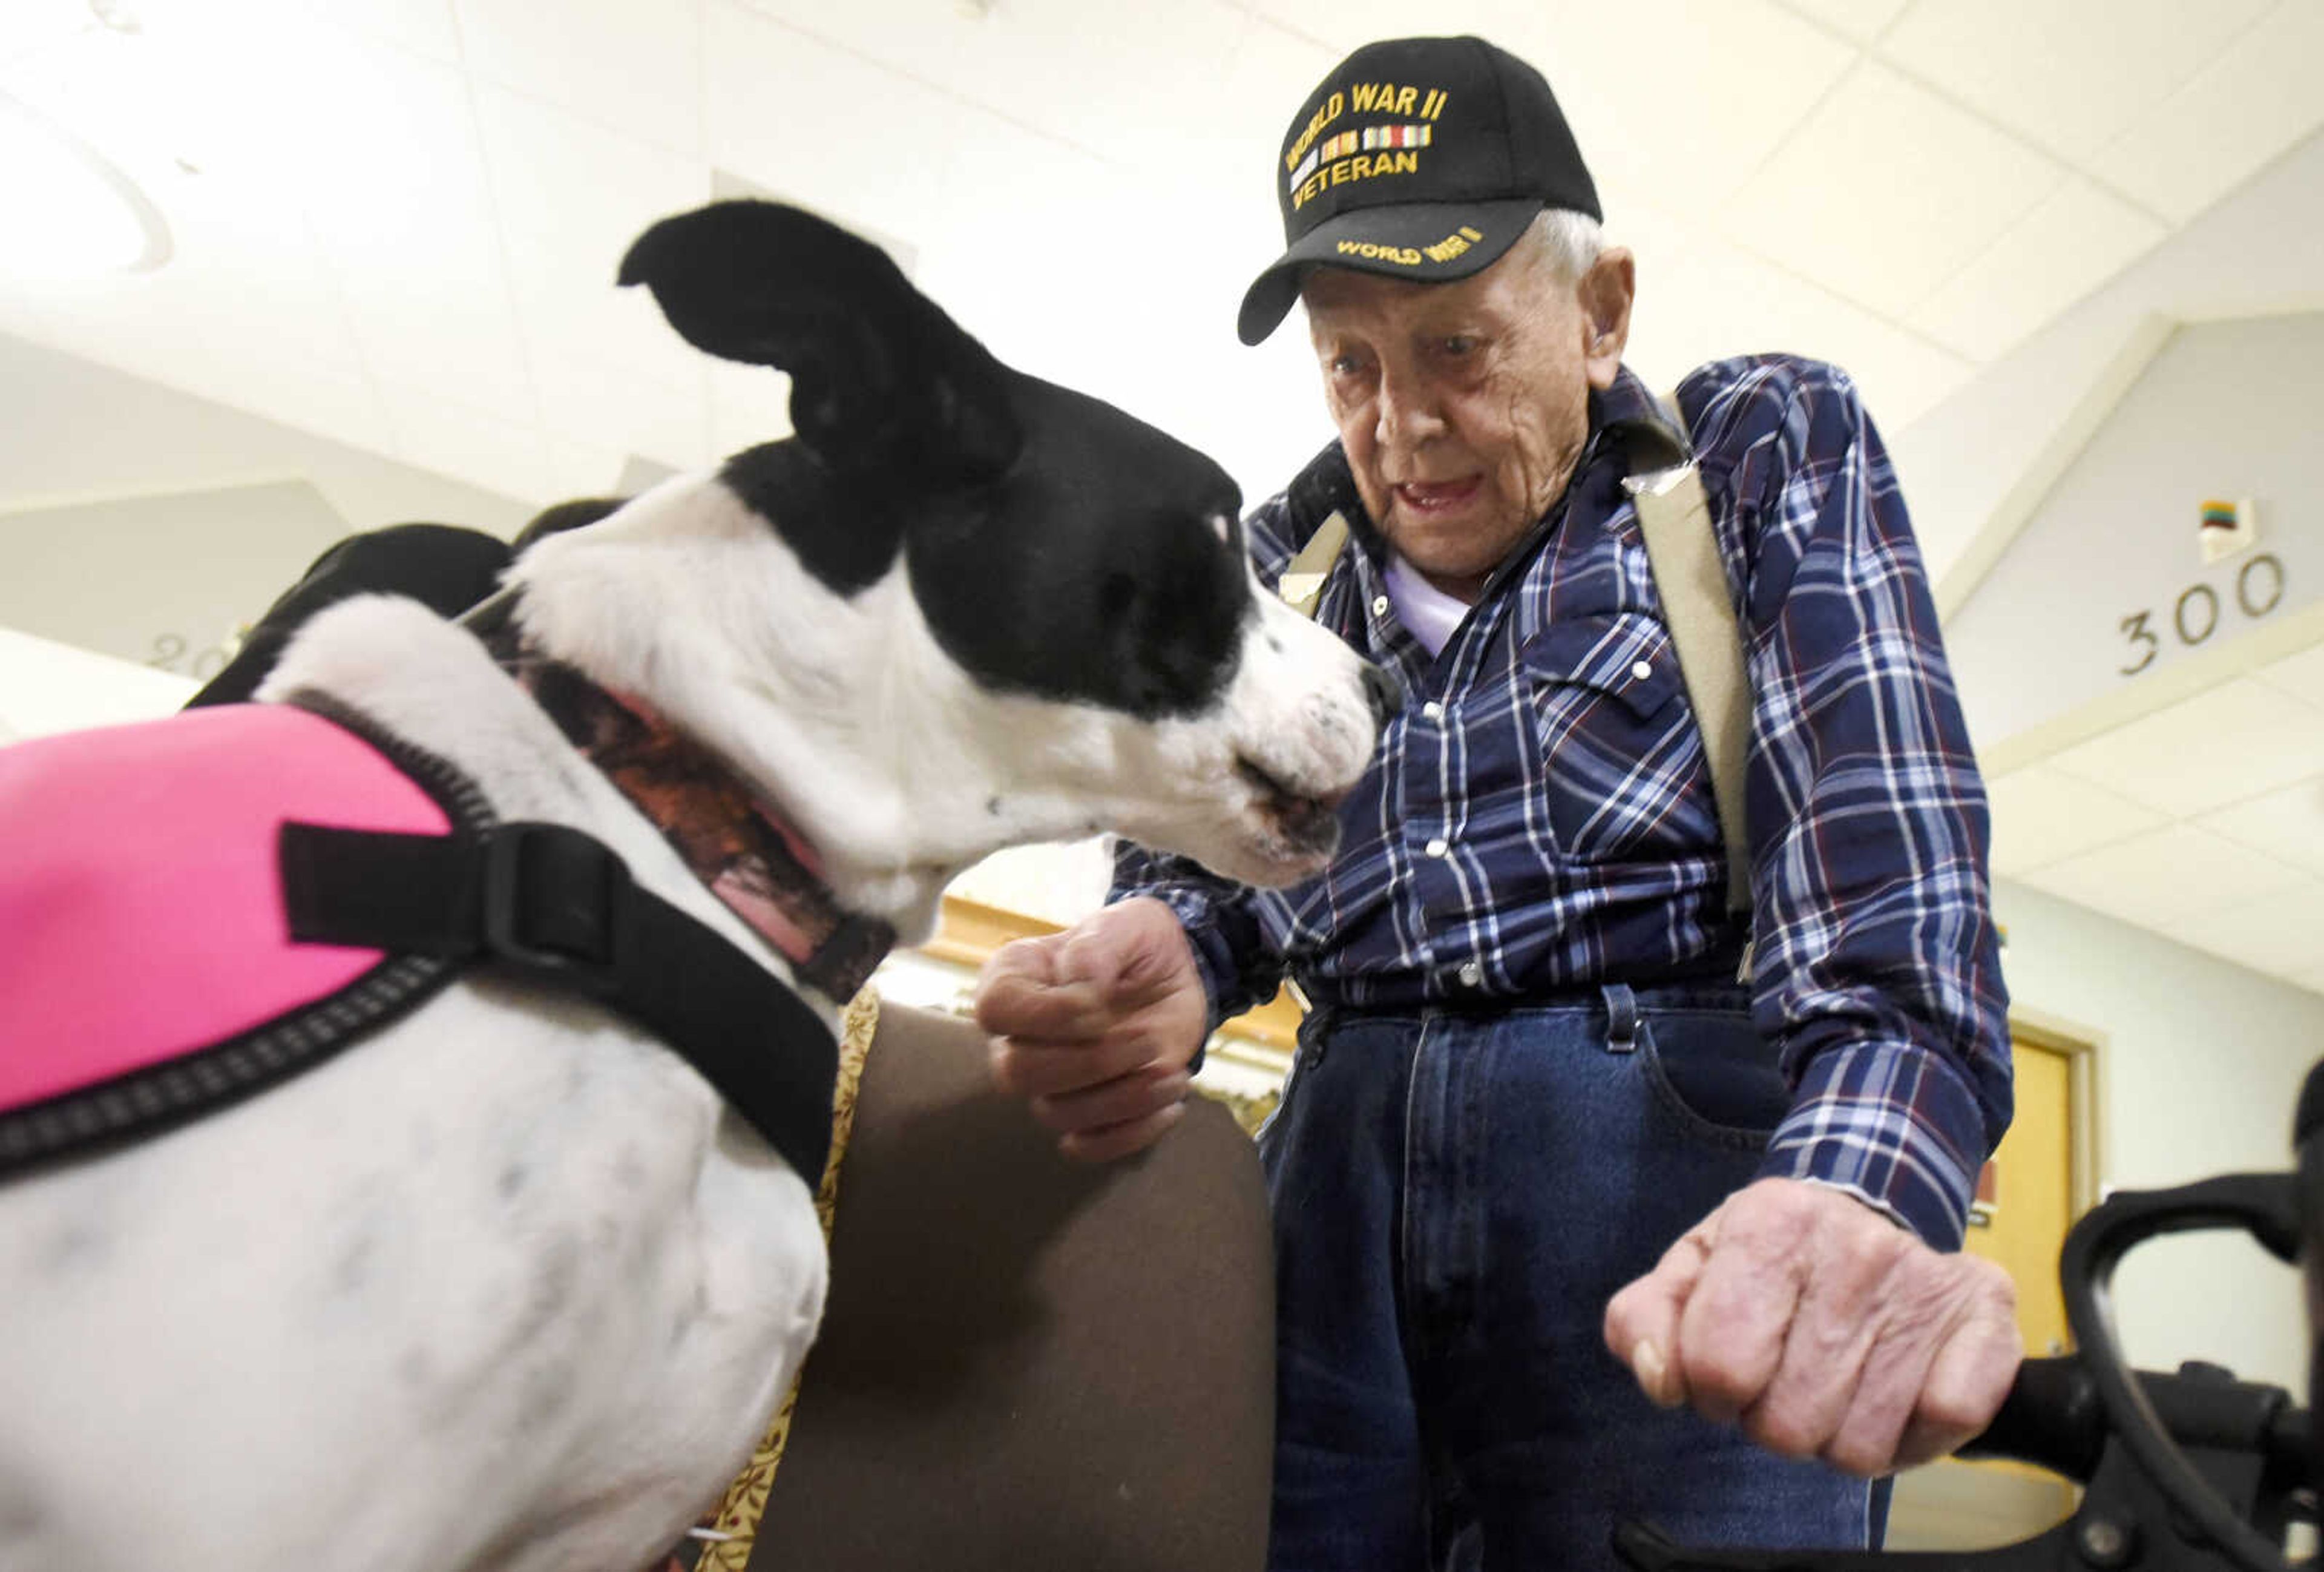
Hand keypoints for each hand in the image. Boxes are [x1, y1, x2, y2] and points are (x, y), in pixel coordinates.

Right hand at [975, 897, 1209, 1162]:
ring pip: (1055, 1114)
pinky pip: (1086, 1145)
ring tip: (1172, 1074)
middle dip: (1091, 1063)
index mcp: (1012, 981)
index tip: (1102, 1006)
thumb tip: (1081, 992)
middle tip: (1147, 1040)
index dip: (1049, 1017)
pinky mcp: (1086, 1111)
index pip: (995, 1010)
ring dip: (1122, 1100)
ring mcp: (1050, 1080)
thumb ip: (1096, 948)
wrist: (1178, 971)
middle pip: (1017, 1073)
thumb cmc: (1138, 943)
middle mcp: (1019, 1037)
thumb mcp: (1125, 924)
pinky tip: (1171, 1103)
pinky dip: (1130, 1135)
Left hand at [1603, 1177, 2021, 1475]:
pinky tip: (1896, 1391)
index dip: (1711, 1391)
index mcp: (1770, 1224)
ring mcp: (1925, 1279)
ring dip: (1840, 1434)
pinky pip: (1945, 1423)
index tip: (1725, 1372)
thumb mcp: (1690, 1272)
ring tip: (1840, 1382)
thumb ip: (1643, 1322)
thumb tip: (1658, 1378)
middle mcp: (1855, 1247)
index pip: (1718, 1366)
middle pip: (1788, 1423)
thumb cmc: (1768, 1259)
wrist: (1868, 1209)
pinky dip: (1915, 1434)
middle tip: (1788, 1379)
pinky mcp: (1986, 1314)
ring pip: (1862, 1445)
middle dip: (1775, 1420)